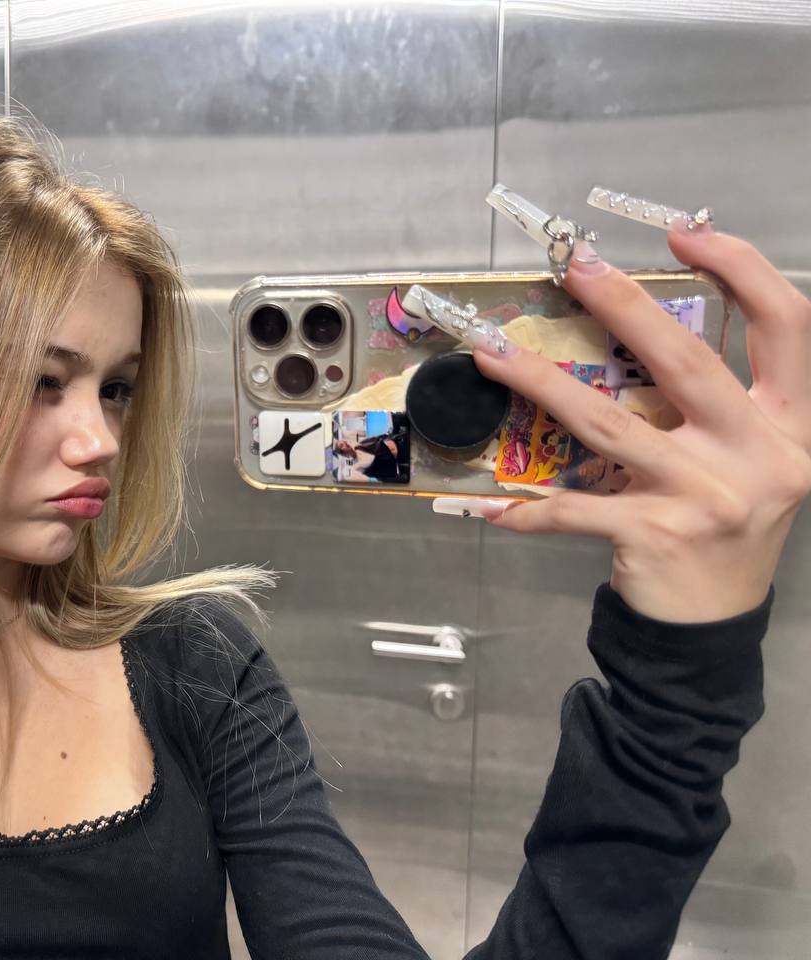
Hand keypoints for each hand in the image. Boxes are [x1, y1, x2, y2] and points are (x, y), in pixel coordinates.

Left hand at [470, 228, 810, 622]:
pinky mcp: (654, 533)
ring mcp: (706, 496)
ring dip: (541, 383)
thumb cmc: (727, 523)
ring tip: (492, 353)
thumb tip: (638, 327)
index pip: (787, 327)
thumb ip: (724, 403)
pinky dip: (529, 509)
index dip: (742, 270)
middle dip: (624, 305)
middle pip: (687, 361)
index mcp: (791, 426)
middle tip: (575, 264)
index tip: (688, 232)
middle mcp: (759, 455)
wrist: (714, 622)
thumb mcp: (754, 459)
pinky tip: (488, 505)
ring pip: (609, 423)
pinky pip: (574, 510)